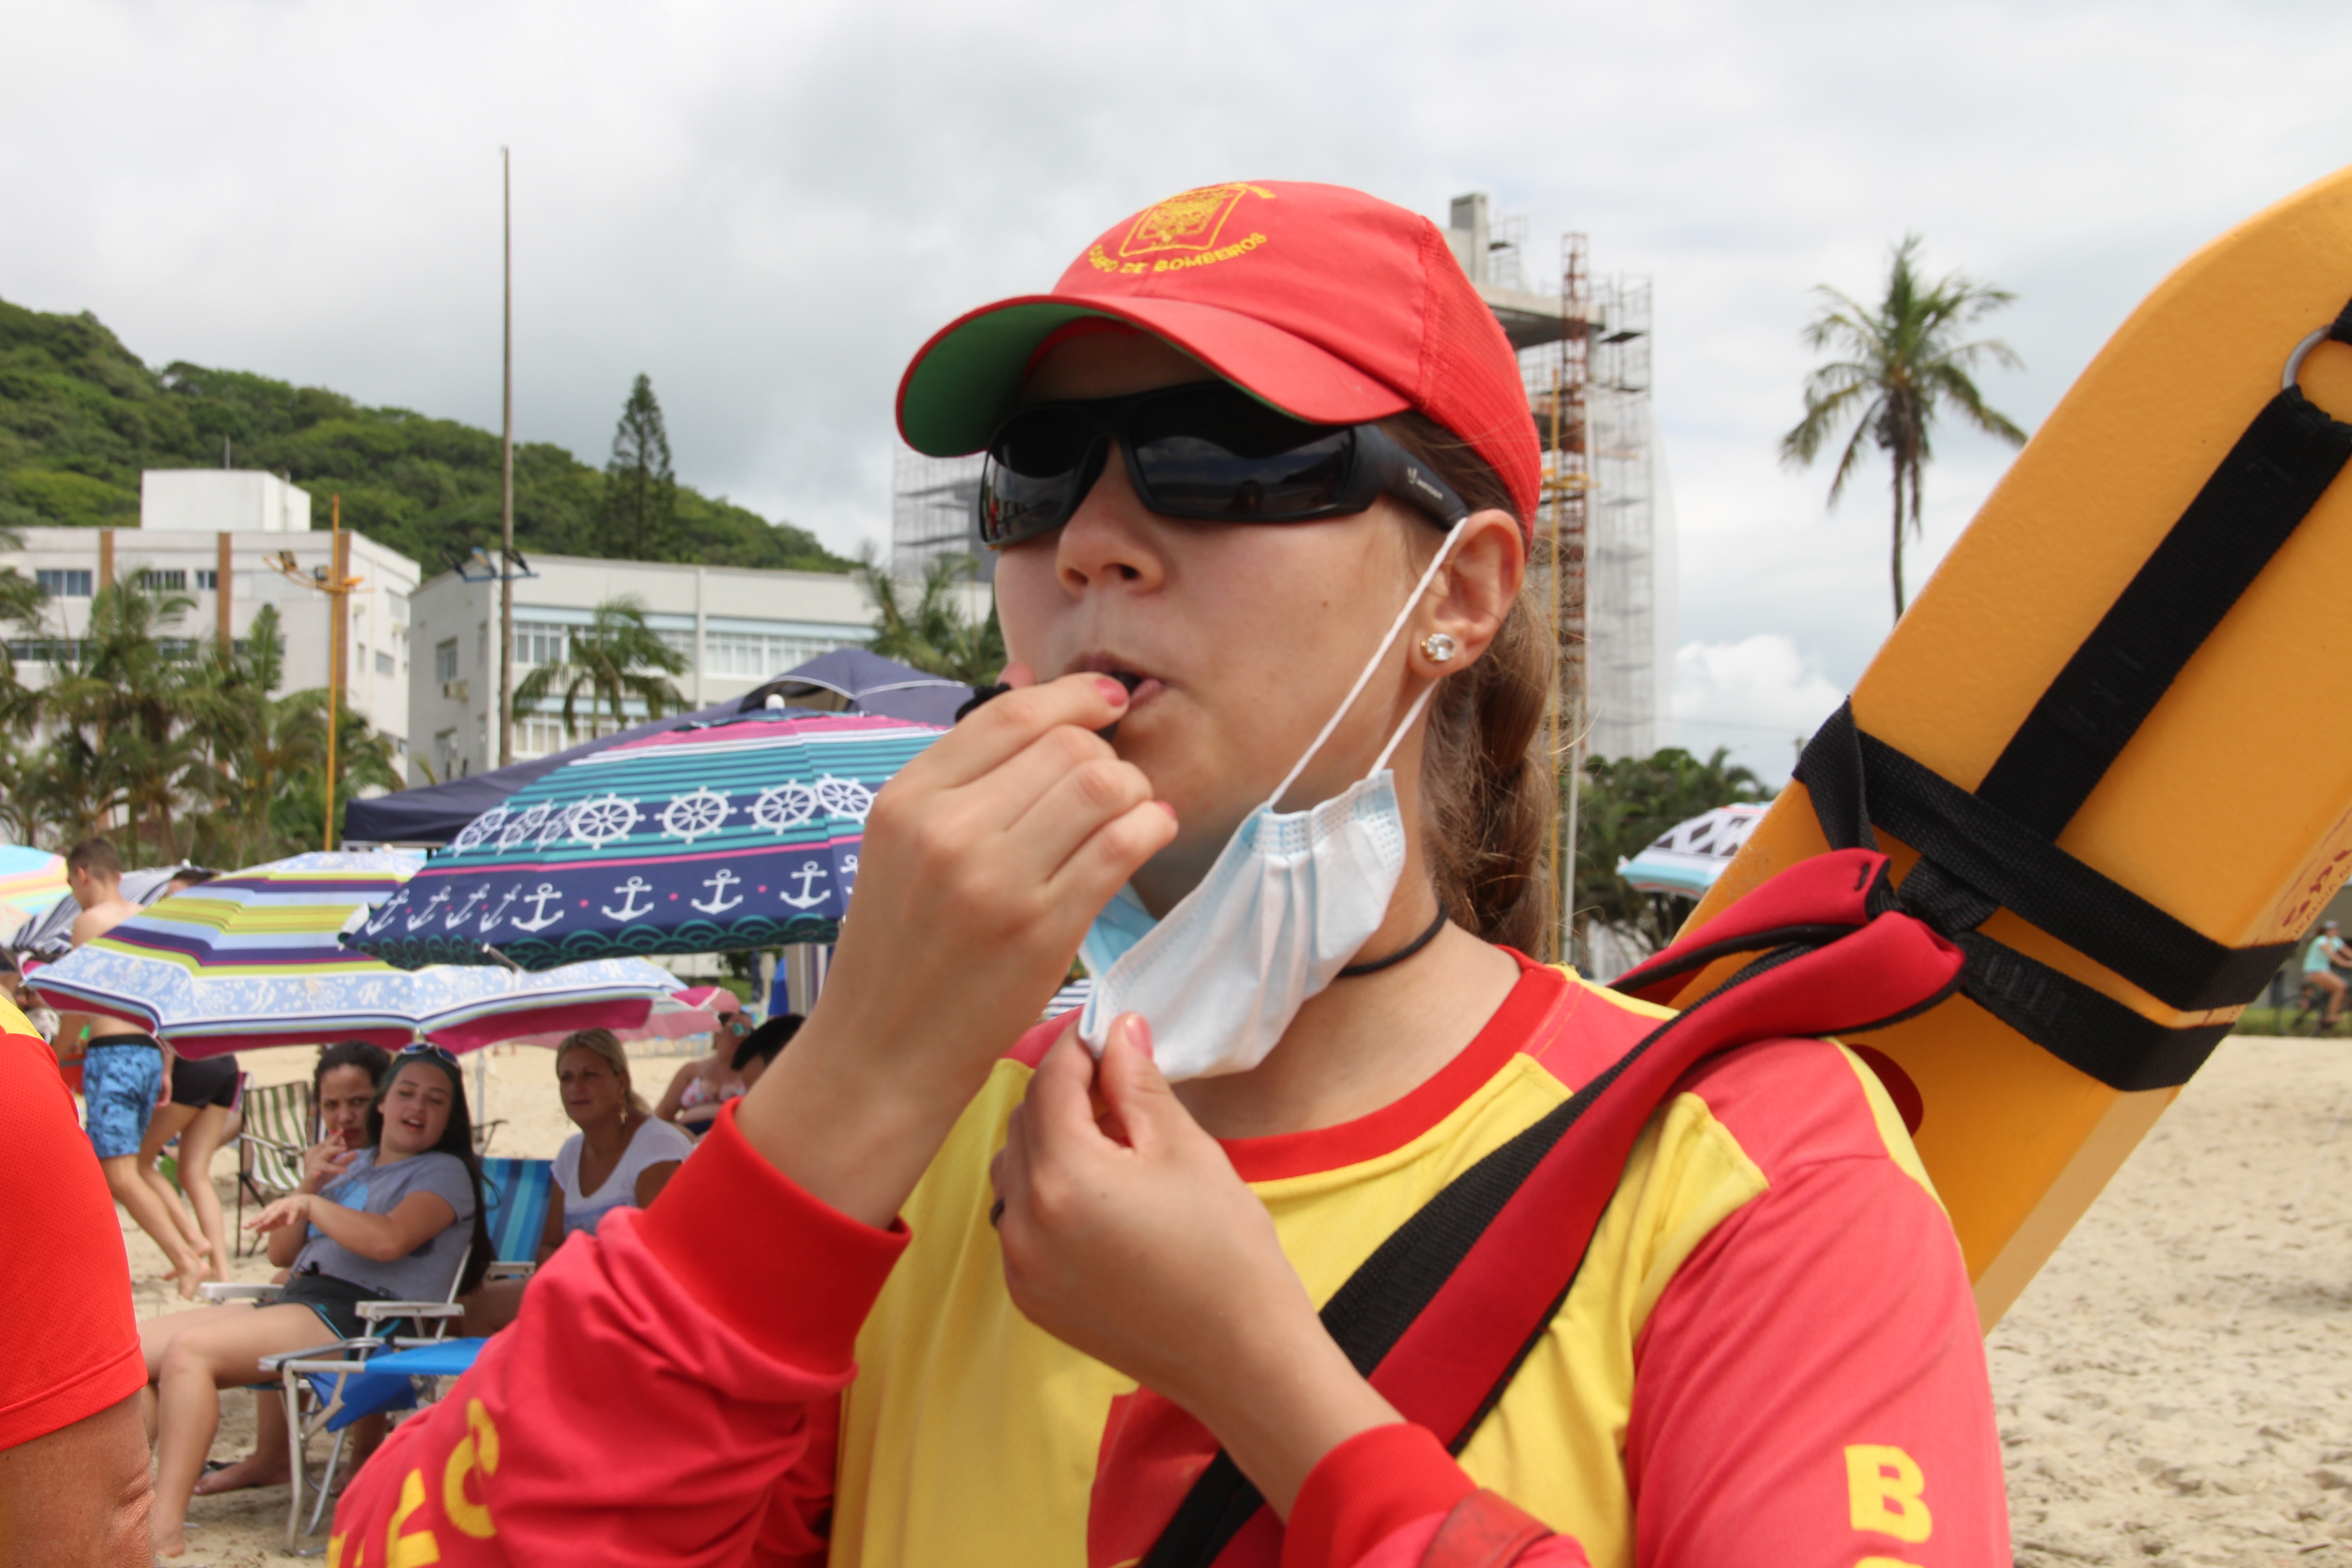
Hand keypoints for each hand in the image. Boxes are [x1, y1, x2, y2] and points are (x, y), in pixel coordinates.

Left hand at [247, 1192, 314, 1233]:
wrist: (306, 1203)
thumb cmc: (289, 1212)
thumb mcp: (278, 1221)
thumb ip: (268, 1226)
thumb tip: (256, 1231)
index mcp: (272, 1208)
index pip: (261, 1215)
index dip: (254, 1220)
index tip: (245, 1227)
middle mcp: (278, 1205)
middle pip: (268, 1211)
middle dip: (260, 1217)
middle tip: (252, 1223)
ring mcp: (287, 1205)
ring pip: (278, 1211)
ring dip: (271, 1216)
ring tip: (265, 1223)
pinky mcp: (297, 1206)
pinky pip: (293, 1212)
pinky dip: (291, 1217)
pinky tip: (288, 1224)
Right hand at [300, 1134, 355, 1191]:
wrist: (310, 1187)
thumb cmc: (323, 1174)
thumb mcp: (336, 1167)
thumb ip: (345, 1160)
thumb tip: (356, 1152)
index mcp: (322, 1153)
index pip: (328, 1143)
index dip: (334, 1137)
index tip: (342, 1130)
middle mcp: (317, 1158)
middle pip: (325, 1151)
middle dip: (335, 1148)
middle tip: (345, 1147)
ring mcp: (313, 1167)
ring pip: (322, 1164)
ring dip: (332, 1166)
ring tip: (344, 1169)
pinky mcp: (310, 1176)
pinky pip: (313, 1174)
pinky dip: (315, 1174)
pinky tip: (318, 1174)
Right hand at [738, 669, 1177, 1226]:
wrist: (884, 1050)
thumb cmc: (903, 945)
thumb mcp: (905, 843)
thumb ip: (966, 772)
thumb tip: (1034, 686)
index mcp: (907, 799)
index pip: (1010, 714)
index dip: (1073, 696)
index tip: (1107, 700)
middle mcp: (947, 830)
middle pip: (1066, 746)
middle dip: (1107, 754)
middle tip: (1112, 785)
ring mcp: (995, 880)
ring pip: (1101, 786)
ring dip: (1134, 791)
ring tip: (1131, 813)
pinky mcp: (1042, 928)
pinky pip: (1119, 847)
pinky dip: (1149, 828)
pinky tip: (1148, 834)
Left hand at [990, 1019, 1398, 1515]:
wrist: (1240, 1359)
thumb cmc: (1226, 1251)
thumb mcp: (1185, 1150)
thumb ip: (1139, 1084)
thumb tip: (1119, 1029)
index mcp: (1064, 1177)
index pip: (1051, 1081)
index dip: (1079, 1044)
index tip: (1105, 1028)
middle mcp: (1023, 1222)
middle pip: (1025, 1123)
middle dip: (1064, 1093)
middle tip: (1118, 1083)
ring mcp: (1020, 1266)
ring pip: (1013, 1172)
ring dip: (1049, 1142)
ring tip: (1112, 1142)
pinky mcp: (1029, 1298)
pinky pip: (1017, 1222)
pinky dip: (1045, 1194)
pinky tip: (1099, 1195)